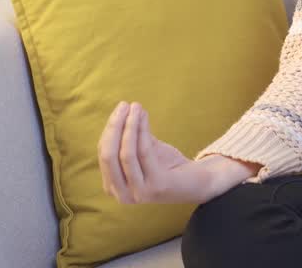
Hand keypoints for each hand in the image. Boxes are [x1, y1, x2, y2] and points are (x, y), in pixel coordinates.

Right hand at [97, 101, 255, 204]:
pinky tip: (144, 116)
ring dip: (129, 126)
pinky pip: (144, 153)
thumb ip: (131, 136)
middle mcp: (122, 195)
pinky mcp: (156, 187)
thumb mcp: (144, 150)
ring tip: (135, 106)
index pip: (104, 154)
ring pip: (126, 154)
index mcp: (114, 187)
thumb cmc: (168, 165)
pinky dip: (142, 131)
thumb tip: (125, 109)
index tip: (119, 109)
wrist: (198, 182)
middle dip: (115, 126)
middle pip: (109, 155)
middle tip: (124, 105)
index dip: (109, 129)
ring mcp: (138, 193)